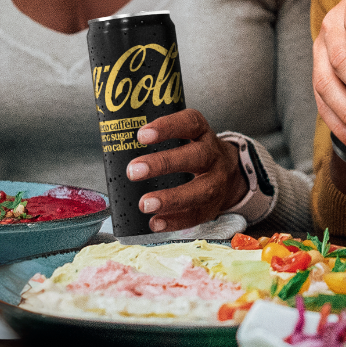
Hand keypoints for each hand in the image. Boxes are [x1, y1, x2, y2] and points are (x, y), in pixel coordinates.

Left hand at [128, 106, 248, 230]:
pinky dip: (175, 221)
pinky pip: (196, 215)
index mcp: (202, 133)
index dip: (167, 127)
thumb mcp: (185, 137)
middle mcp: (213, 155)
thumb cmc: (192, 152)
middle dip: (164, 164)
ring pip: (200, 191)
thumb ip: (159, 139)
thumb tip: (117, 146)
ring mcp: (216, 182)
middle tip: (133, 171)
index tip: (141, 135)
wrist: (228, 173)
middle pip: (195, 157)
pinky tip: (155, 223)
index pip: (189, 123)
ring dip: (171, 199)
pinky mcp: (213, 206)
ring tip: (144, 204)